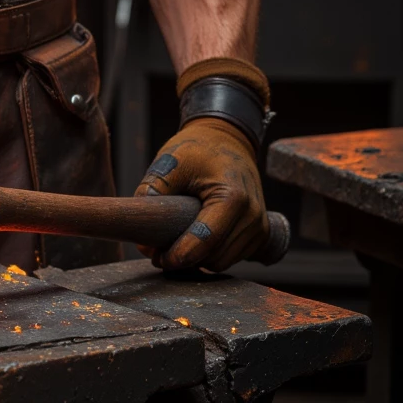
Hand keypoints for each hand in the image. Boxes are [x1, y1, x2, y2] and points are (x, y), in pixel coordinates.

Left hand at [134, 117, 267, 270]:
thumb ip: (153, 191)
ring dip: (198, 260)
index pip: (207, 239)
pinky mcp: (260, 233)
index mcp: (234, 197)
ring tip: (173, 244)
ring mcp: (259, 226)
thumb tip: (142, 231)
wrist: (227, 139)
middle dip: (185, 259)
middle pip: (215, 257)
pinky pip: (232, 257)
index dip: (180, 255)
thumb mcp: (171, 162)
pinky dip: (211, 256)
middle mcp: (252, 215)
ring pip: (223, 262)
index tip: (157, 258)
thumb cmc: (198, 148)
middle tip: (157, 250)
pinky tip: (194, 242)